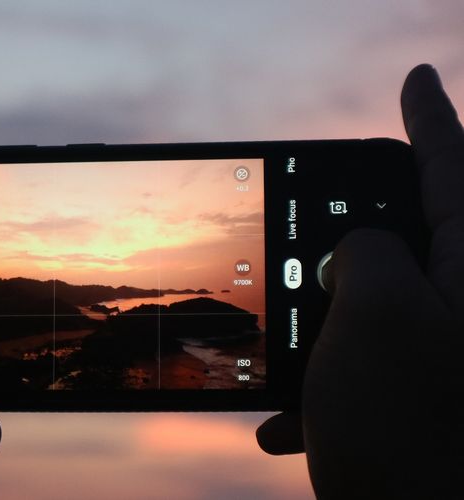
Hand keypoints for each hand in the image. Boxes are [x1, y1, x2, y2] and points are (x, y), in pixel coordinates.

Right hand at [256, 65, 463, 496]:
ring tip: (280, 372)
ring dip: (313, 340)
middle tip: (307, 240)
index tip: (416, 77)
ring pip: (371, 311)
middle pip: (409, 239)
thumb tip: (358, 250)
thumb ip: (366, 251)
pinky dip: (319, 391)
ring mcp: (447, 356)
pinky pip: (363, 368)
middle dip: (343, 246)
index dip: (430, 117)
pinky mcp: (422, 399)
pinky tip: (286, 424)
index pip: (455, 168)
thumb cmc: (414, 434)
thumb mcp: (377, 315)